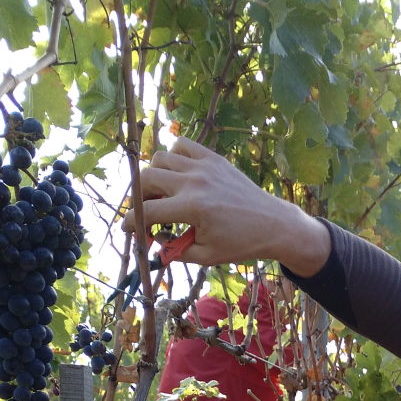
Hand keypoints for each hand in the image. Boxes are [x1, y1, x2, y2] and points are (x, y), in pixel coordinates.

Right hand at [121, 138, 329, 272]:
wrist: (273, 225)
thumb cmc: (241, 244)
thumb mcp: (206, 256)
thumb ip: (174, 250)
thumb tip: (153, 241)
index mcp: (192, 208)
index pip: (147, 211)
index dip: (131, 222)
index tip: (127, 229)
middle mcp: (194, 182)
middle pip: (147, 178)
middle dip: (138, 196)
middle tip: (144, 211)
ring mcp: (204, 166)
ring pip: (160, 158)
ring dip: (153, 175)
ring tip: (160, 193)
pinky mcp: (214, 158)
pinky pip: (182, 144)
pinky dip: (173, 155)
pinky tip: (177, 173)